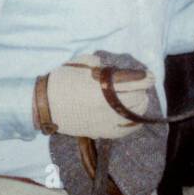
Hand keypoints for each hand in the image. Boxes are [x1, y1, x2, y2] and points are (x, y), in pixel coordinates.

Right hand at [33, 52, 158, 138]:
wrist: (44, 104)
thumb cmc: (62, 80)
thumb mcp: (82, 62)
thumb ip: (102, 64)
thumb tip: (116, 68)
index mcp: (102, 87)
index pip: (135, 83)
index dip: (146, 78)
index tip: (149, 75)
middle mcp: (106, 106)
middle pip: (138, 99)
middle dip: (142, 91)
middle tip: (141, 86)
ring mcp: (105, 121)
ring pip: (135, 115)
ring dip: (140, 106)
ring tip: (138, 99)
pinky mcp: (101, 132)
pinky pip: (126, 131)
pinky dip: (134, 124)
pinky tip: (136, 118)